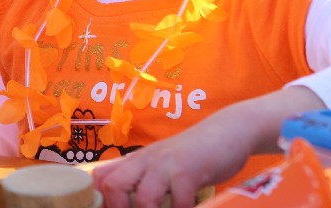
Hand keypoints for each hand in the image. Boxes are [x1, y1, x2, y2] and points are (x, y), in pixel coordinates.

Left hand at [91, 88, 324, 207]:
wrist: (228, 130)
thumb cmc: (195, 154)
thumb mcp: (162, 163)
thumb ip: (142, 176)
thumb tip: (115, 192)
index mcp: (137, 160)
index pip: (102, 178)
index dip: (102, 201)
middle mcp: (146, 160)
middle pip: (114, 185)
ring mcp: (166, 164)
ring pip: (144, 198)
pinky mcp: (188, 170)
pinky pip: (179, 201)